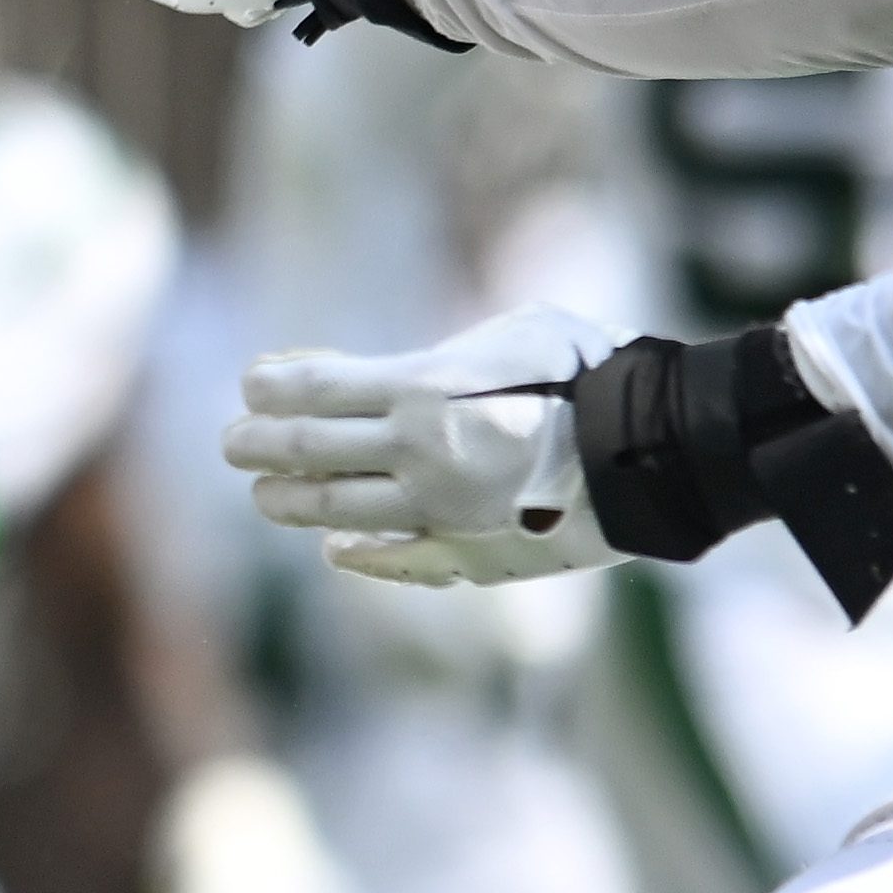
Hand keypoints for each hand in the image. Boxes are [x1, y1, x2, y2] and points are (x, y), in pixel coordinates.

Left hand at [227, 305, 621, 585]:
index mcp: (423, 391)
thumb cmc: (594, 371)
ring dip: (292, 501)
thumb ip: (446, 357)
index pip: (318, 389)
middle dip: (262, 445)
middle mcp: (417, 456)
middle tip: (234, 443)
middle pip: (312, 452)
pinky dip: (360, 556)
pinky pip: (398, 560)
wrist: (657, 452)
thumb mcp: (516, 332)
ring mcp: (439, 513)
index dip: (274, 386)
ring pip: (339, 512)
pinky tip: (337, 552)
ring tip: (265, 496)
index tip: (251, 383)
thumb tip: (392, 377)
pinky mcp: (469, 556)